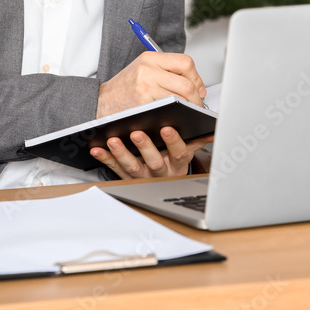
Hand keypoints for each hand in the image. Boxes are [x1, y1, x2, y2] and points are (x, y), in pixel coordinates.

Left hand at [90, 127, 213, 178]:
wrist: (161, 181)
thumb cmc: (172, 159)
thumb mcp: (187, 151)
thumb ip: (197, 139)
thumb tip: (212, 130)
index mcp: (177, 163)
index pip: (179, 153)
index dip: (174, 142)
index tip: (168, 128)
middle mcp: (160, 171)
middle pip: (154, 161)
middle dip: (145, 147)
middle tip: (136, 132)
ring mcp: (142, 175)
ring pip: (132, 166)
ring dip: (121, 153)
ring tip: (113, 140)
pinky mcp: (126, 176)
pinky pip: (114, 168)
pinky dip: (105, 158)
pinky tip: (97, 149)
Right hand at [96, 51, 205, 117]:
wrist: (100, 102)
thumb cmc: (124, 89)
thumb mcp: (143, 70)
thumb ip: (167, 72)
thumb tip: (196, 85)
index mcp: (149, 58)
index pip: (185, 63)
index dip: (196, 78)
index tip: (198, 88)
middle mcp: (147, 69)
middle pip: (186, 82)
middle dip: (196, 97)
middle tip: (196, 104)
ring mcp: (145, 86)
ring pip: (181, 96)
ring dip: (188, 106)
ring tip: (186, 111)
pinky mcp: (144, 102)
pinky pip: (169, 107)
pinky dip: (176, 113)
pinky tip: (174, 115)